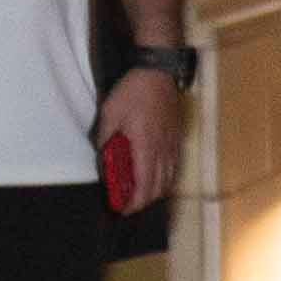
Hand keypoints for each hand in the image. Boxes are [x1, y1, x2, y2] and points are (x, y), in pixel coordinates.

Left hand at [96, 64, 183, 210]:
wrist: (158, 71)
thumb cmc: (132, 92)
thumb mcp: (110, 113)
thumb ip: (106, 137)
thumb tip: (103, 156)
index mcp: (145, 147)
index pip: (145, 185)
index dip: (135, 203)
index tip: (124, 209)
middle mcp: (163, 150)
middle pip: (160, 187)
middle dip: (146, 201)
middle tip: (130, 204)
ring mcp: (173, 143)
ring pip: (170, 178)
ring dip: (157, 191)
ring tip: (143, 193)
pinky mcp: (177, 136)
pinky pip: (175, 165)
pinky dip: (166, 177)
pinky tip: (158, 176)